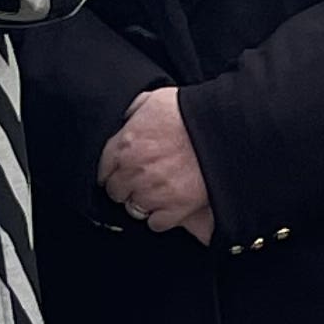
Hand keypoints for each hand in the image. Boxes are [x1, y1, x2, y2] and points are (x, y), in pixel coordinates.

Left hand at [97, 87, 210, 235]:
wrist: (221, 130)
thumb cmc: (189, 112)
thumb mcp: (154, 99)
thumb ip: (132, 112)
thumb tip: (123, 119)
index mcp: (125, 144)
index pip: (102, 169)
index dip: (111, 170)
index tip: (119, 170)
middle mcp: (134, 171)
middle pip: (115, 192)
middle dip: (125, 186)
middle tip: (139, 180)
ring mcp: (154, 192)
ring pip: (134, 209)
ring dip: (142, 202)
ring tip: (155, 191)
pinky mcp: (175, 209)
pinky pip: (156, 224)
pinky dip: (160, 216)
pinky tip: (167, 204)